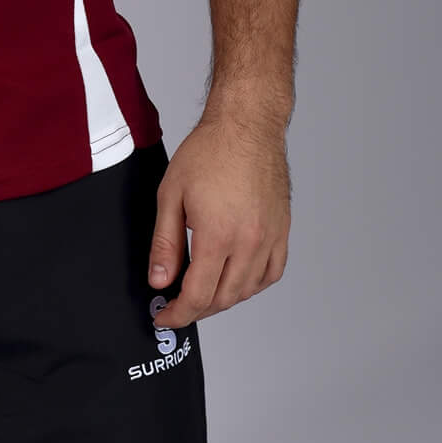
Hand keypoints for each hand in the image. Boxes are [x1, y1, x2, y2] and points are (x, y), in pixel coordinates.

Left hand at [148, 104, 290, 329]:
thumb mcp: (171, 195)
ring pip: (248, 290)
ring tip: (202, 291)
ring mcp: (270, 238)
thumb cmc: (210, 152)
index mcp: (219, 235)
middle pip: (223, 298)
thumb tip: (159, 280)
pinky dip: (252, 285)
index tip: (165, 316)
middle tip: (178, 305)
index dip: (178, 313)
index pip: (198, 294)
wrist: (246, 126)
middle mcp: (249, 242)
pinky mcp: (282, 231)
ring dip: (223, 299)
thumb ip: (165, 243)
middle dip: (197, 309)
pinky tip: (236, 279)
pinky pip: (271, 273)